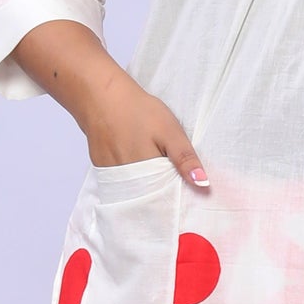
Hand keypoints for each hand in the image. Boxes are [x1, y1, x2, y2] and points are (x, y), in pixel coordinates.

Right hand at [9, 20, 208, 187]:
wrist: (100, 97)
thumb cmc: (138, 111)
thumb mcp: (170, 131)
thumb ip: (185, 159)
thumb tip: (203, 184)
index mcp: (147, 172)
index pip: (166, 201)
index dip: (177, 204)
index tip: (189, 206)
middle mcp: (127, 181)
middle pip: (149, 201)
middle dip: (163, 202)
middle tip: (177, 197)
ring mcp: (112, 177)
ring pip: (135, 195)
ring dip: (148, 195)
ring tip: (160, 189)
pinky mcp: (103, 171)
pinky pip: (122, 186)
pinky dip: (133, 186)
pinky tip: (141, 177)